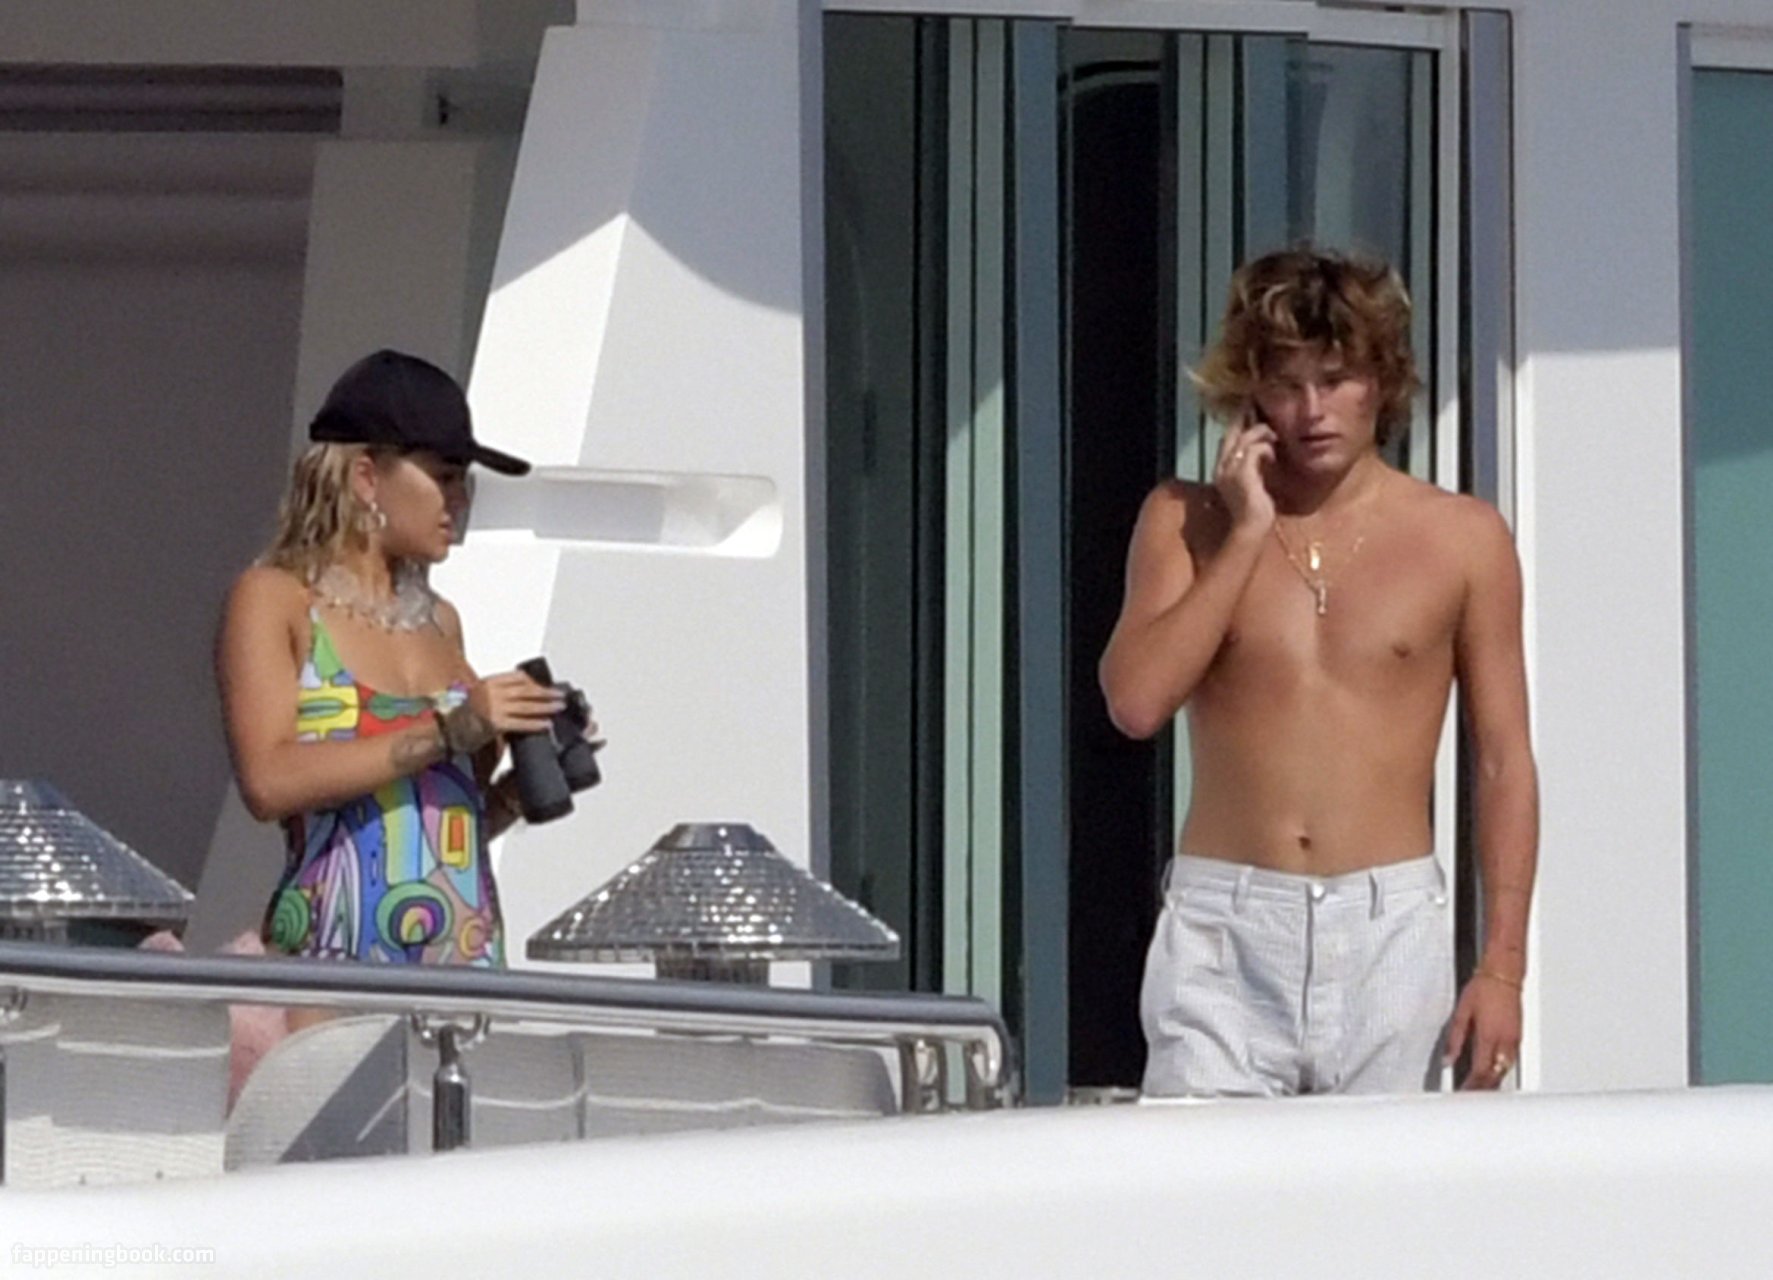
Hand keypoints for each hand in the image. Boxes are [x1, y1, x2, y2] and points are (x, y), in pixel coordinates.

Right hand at [455, 671, 564, 750]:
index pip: (518, 677)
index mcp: (489, 682)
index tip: (545, 686)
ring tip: (558, 707)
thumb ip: (498, 691)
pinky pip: (521, 723)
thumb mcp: (479, 694)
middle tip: (559, 695)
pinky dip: (535, 723)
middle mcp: (492, 692)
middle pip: (526, 690)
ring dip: (546, 706)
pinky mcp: (496, 724)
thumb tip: (521, 694)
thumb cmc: (462, 714)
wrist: (446, 729)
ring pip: (527, 706)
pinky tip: (546, 724)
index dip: (534, 682)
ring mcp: (494, 708)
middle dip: (545, 692)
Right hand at [1213, 411, 1276, 534]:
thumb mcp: (1252, 485)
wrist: (1251, 530)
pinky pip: (1255, 449)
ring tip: (1273, 438)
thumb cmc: (1254, 512)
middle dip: (1245, 416)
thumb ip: (1252, 469)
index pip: (1227, 439)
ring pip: (1245, 437)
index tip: (1248, 410)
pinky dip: (1266, 449)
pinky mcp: (1243, 474)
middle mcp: (1221, 467)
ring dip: (1262, 434)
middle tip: (1257, 404)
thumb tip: (1264, 452)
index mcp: (1221, 470)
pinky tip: (1272, 456)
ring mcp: (1230, 470)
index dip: (1237, 423)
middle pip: (1232, 432)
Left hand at [1445, 970, 1522, 1089]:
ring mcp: (1514, 1040)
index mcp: (1488, 1036)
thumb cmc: (1483, 988)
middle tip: (1468, 1095)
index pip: (1480, 1072)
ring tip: (1478, 1089)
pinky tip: (1492, 1072)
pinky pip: (1510, 1061)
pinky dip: (1500, 1070)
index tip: (1461, 1092)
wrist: (1504, 974)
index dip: (1470, 1087)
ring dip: (1492, 1082)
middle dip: (1482, 1089)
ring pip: (1504, 1071)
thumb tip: (1447, 1059)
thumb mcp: (1461, 1012)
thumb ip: (1454, 1039)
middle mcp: (1504, 1042)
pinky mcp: (1518, 1037)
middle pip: (1494, 1076)